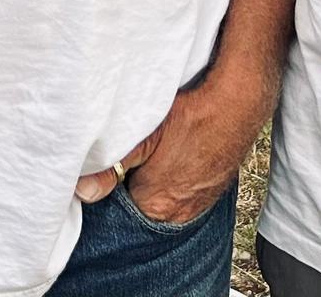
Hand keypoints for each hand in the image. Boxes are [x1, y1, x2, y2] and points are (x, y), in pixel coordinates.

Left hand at [75, 80, 246, 223]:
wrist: (236, 105)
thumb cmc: (191, 116)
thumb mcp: (146, 136)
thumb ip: (113, 167)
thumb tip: (83, 191)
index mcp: (155, 206)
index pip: (121, 209)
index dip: (114, 186)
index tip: (113, 167)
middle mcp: (177, 215)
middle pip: (142, 208)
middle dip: (134, 187)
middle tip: (136, 159)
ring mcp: (198, 206)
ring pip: (165, 202)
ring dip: (158, 185)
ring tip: (158, 157)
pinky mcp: (212, 193)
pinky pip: (186, 195)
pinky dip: (178, 182)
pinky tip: (177, 159)